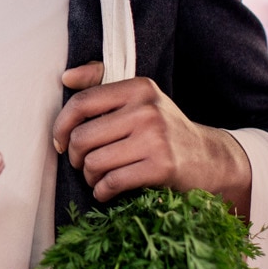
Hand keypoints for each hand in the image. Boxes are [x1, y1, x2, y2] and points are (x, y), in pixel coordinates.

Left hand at [51, 62, 250, 217]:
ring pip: (94, 162)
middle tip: (83, 163)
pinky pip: (112, 182)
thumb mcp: (140, 99)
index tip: (60, 142)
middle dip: (75, 157)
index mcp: (138, 88)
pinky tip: (106, 191)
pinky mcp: (161, 167)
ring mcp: (156, 139)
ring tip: (98, 177)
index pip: (82, 103)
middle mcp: (147, 110)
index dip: (61, 126)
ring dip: (89, 177)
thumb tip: (66, 77)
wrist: (207, 159)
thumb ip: (102, 84)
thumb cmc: (163, 130)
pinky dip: (102, 191)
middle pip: (83, 137)